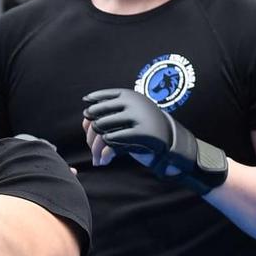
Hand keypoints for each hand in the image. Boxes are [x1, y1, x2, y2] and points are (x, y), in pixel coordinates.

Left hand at [80, 88, 228, 193]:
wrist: (171, 140)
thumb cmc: (144, 130)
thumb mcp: (128, 121)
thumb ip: (108, 118)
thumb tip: (84, 122)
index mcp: (129, 95)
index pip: (102, 96)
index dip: (92, 107)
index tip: (86, 118)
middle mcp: (132, 103)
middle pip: (98, 115)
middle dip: (91, 134)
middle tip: (91, 148)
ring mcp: (137, 116)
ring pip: (102, 128)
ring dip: (96, 147)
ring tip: (97, 159)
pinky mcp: (141, 132)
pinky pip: (114, 140)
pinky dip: (106, 151)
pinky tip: (105, 159)